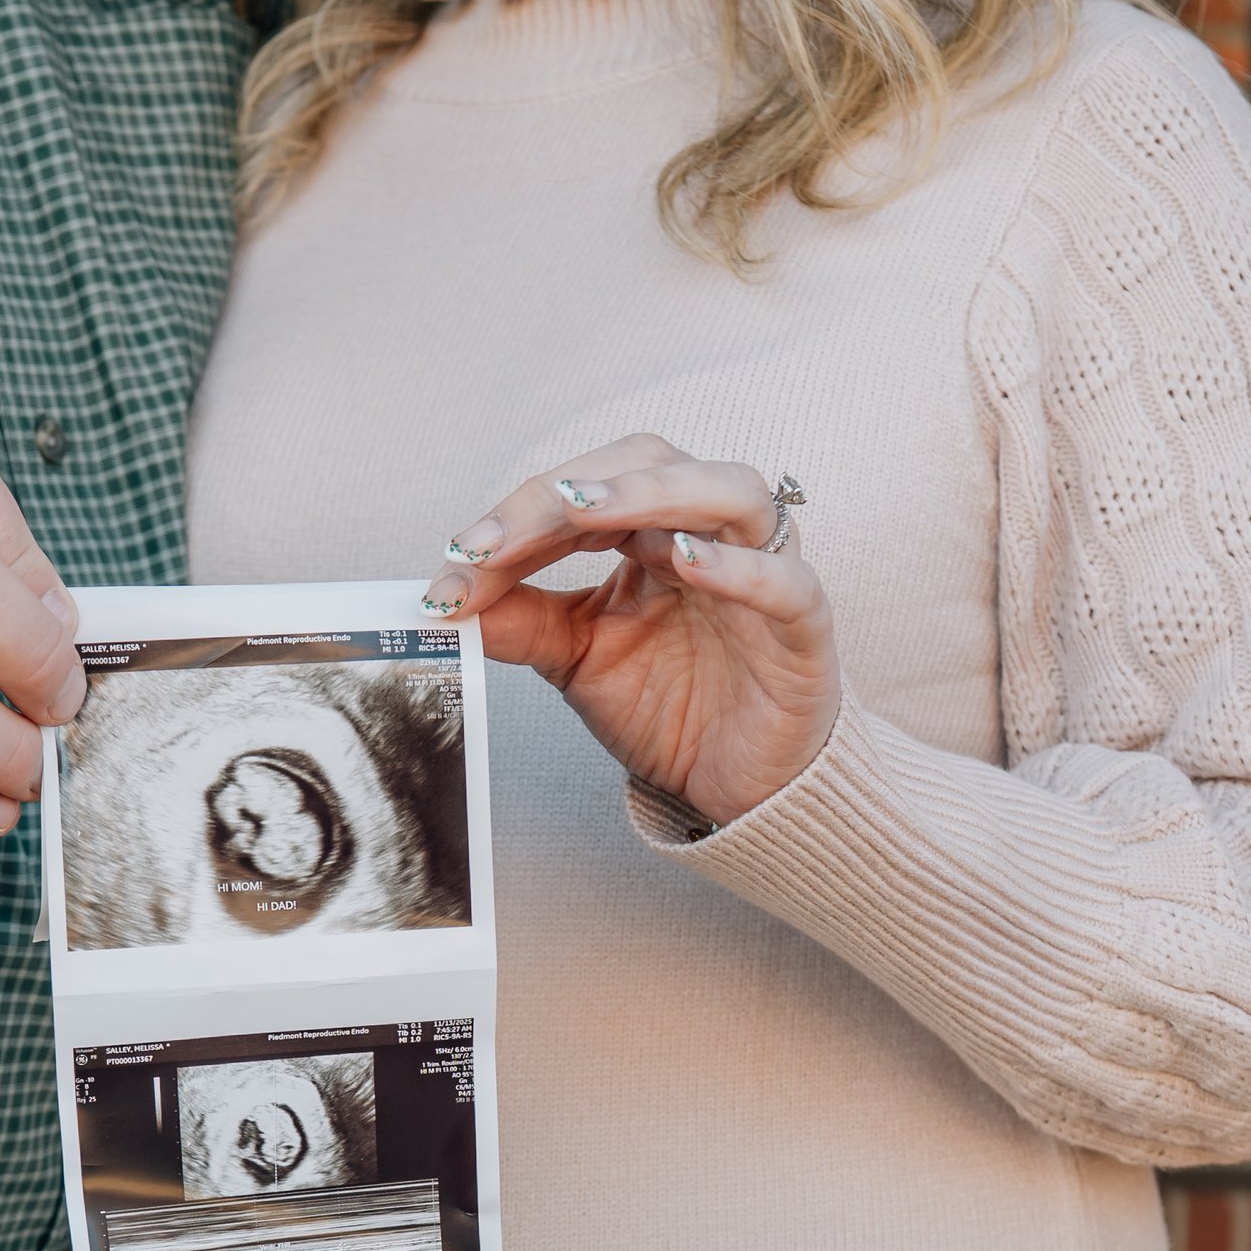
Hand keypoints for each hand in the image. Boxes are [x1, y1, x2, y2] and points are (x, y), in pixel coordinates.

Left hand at [423, 434, 839, 828]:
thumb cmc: (671, 707)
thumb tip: (446, 598)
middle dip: (568, 493)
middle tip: (498, 540)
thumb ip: (521, 622)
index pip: (586, 491)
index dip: (518, 517)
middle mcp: (710, 533)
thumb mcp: (577, 659)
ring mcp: (765, 570)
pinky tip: (687, 561)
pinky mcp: (804, 628)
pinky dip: (740, 566)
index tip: (457, 561)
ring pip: (728, 491)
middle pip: (651, 465)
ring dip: (653, 493)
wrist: (737, 786)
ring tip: (588, 511)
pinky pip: (785, 580)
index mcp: (652, 531)